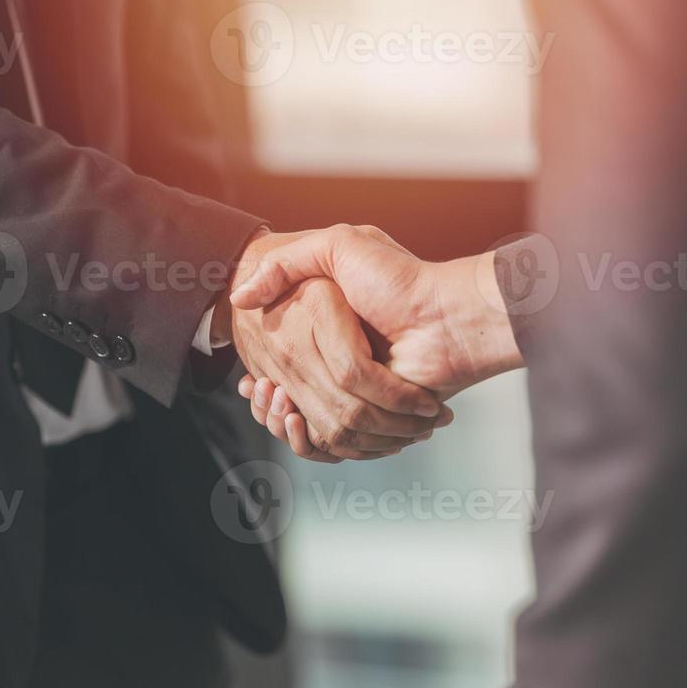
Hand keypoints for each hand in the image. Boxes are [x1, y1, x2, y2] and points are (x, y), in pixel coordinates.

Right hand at [230, 226, 524, 436]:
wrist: (447, 314)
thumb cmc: (399, 278)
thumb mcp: (340, 246)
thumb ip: (288, 260)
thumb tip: (240, 294)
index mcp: (327, 330)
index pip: (278, 362)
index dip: (260, 377)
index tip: (251, 379)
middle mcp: (339, 363)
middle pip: (287, 400)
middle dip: (269, 403)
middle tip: (261, 391)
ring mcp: (356, 391)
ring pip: (305, 423)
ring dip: (284, 422)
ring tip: (278, 405)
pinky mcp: (372, 415)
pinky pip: (331, 441)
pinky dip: (312, 440)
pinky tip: (296, 421)